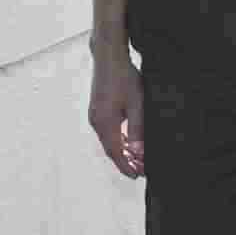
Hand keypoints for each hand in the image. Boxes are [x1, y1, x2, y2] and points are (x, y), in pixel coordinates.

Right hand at [87, 48, 145, 179]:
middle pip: (111, 149)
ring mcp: (95, 116)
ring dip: (121, 152)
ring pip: (109, 141)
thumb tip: (138, 152)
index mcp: (105, 123)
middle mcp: (96, 122)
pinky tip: (128, 142)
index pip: (116, 153)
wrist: (108, 59)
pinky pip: (107, 132)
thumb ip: (137, 130)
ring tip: (136, 160)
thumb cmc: (123, 78)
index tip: (137, 176)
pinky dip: (117, 140)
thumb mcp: (136, 105)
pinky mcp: (97, 110)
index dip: (126, 166)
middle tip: (140, 171)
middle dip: (124, 162)